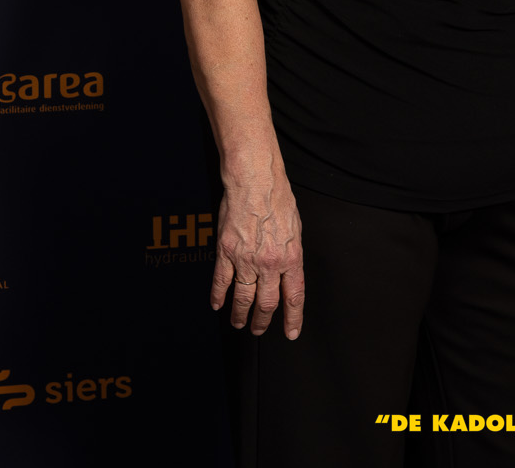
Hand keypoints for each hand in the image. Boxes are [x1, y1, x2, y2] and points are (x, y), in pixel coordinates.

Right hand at [211, 173, 305, 336]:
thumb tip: (289, 271)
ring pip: (243, 298)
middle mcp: (269, 264)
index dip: (293, 318)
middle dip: (263, 321)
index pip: (294, 297)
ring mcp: (246, 260)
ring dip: (241, 315)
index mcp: (291, 258)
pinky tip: (218, 305)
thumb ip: (292, 254)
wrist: (256, 182)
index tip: (291, 332)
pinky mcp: (226, 252)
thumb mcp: (296, 229)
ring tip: (239, 323)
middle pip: (267, 303)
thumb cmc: (278, 199)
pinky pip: (221, 281)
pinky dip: (219, 296)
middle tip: (259, 330)